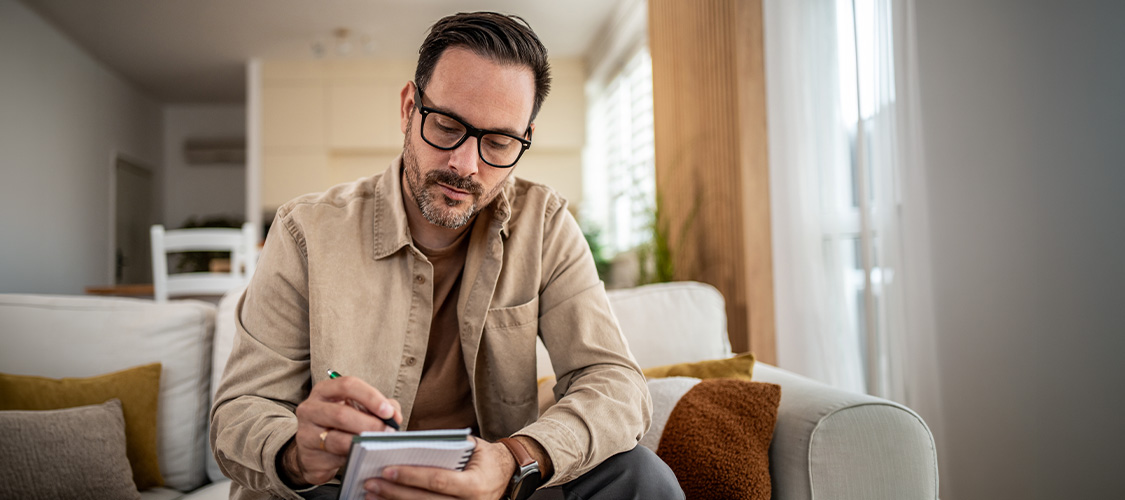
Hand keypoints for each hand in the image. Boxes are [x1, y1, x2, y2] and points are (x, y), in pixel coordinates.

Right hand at [281, 375, 402, 486]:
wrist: (315, 452)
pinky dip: (353, 458)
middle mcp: (310, 409)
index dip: (371, 397)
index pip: (348, 385)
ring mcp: (306, 434)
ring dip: (362, 442)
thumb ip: (381, 408)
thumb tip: (395, 417)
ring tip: (378, 444)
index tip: (388, 412)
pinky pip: (335, 459)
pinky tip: (364, 456)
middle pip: (342, 414)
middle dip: (370, 424)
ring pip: (337, 439)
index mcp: (324, 391)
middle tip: (387, 432)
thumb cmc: (341, 425)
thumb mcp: (359, 409)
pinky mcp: (309, 457)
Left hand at [362, 437, 515, 499]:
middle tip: (370, 483)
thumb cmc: (486, 458)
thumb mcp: (472, 447)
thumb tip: (409, 445)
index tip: (386, 469)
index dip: (410, 476)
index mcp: (474, 485)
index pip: (437, 480)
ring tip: (372, 494)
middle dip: (394, 492)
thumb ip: (446, 446)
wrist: (507, 475)